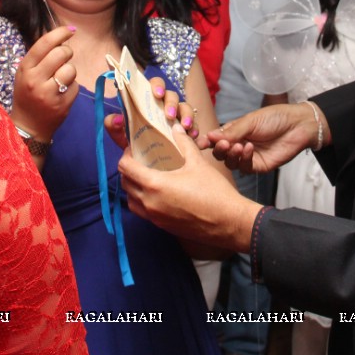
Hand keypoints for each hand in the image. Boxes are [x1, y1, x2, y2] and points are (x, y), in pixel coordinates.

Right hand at [11, 25, 78, 141]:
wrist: (27, 126)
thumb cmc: (27, 94)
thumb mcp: (26, 74)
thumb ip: (40, 57)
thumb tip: (62, 36)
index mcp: (25, 69)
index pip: (44, 44)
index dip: (60, 33)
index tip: (70, 30)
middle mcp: (34, 80)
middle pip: (61, 54)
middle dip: (67, 53)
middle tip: (64, 59)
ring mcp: (48, 94)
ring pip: (71, 70)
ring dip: (70, 72)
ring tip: (61, 79)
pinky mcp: (61, 105)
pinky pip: (75, 86)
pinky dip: (72, 88)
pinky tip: (62, 94)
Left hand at [104, 76, 197, 148]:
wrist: (147, 163)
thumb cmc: (134, 142)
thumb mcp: (122, 136)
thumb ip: (113, 126)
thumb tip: (117, 119)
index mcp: (150, 101)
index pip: (155, 84)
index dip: (157, 85)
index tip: (156, 94)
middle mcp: (165, 106)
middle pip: (172, 96)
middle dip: (172, 104)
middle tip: (169, 116)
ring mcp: (179, 117)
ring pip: (187, 109)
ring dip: (187, 116)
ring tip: (186, 127)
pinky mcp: (188, 130)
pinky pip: (196, 127)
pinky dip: (196, 130)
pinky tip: (195, 138)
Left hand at [118, 124, 261, 253]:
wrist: (228, 222)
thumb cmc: (214, 191)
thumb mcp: (198, 163)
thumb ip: (184, 143)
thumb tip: (176, 128)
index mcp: (155, 184)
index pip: (126, 168)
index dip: (126, 156)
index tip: (134, 150)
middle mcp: (149, 202)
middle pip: (125, 184)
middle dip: (128, 171)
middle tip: (139, 161)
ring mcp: (155, 217)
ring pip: (131, 201)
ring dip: (133, 188)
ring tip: (146, 177)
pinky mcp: (162, 227)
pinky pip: (142, 212)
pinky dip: (142, 201)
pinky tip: (157, 193)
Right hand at [205, 103, 321, 173]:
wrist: (298, 125)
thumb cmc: (275, 118)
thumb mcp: (250, 121)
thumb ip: (231, 131)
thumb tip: (210, 136)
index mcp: (234, 131)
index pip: (216, 138)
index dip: (206, 142)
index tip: (198, 143)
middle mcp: (239, 144)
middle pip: (220, 153)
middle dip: (218, 149)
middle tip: (223, 144)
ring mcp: (248, 157)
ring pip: (230, 163)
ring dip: (231, 155)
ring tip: (238, 146)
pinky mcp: (259, 166)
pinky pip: (245, 167)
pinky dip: (244, 159)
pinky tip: (249, 149)